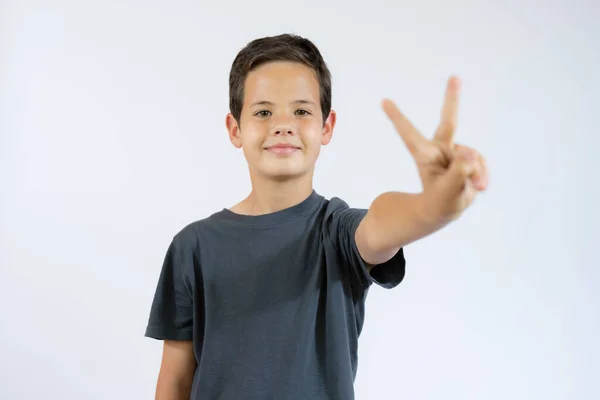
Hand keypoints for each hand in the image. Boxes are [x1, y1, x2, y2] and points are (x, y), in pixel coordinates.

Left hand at [382, 76, 488, 222]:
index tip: (383, 101)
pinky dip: (481, 176)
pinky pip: (480, 164)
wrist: (446, 211)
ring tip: (474, 188)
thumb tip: (471, 155)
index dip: (397, 118)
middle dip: (452, 99)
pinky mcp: (468, 160)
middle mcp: (440, 150)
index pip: (409, 134)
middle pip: (448, 123)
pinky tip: (480, 186)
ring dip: (474, 174)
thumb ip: (459, 174)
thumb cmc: (439, 202)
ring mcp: (456, 154)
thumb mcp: (446, 194)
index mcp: (424, 156)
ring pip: (472, 157)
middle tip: (455, 77)